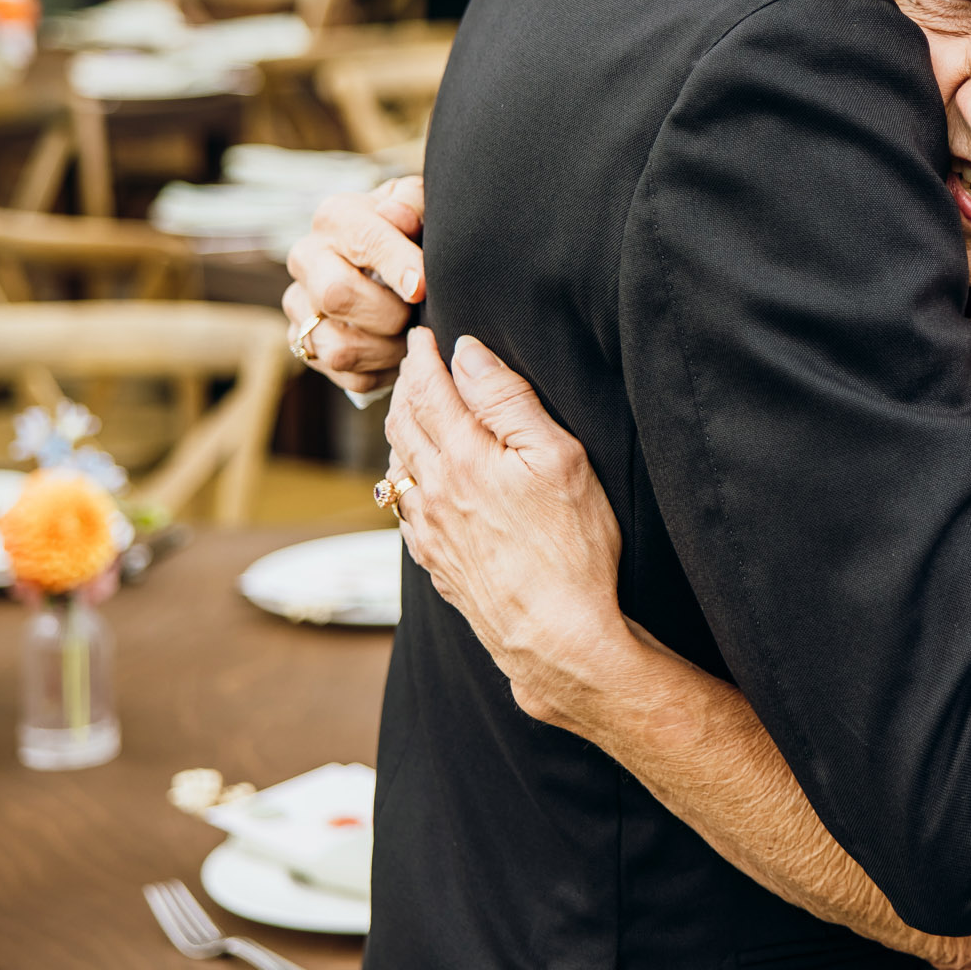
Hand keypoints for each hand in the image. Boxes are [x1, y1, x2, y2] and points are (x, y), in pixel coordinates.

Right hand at [284, 178, 427, 391]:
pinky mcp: (304, 344)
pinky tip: (398, 353)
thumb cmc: (410, 230)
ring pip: (337, 346)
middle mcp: (307, 258)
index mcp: (337, 218)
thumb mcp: (418, 205)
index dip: (397, 266)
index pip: (363, 241)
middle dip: (388, 313)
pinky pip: (346, 374)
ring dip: (386, 350)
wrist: (388, 261)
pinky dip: (381, 371)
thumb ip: (414, 202)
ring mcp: (299, 305)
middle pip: (335, 296)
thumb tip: (398, 216)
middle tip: (416, 315)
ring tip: (410, 337)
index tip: (422, 288)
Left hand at [383, 329, 624, 726]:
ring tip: (407, 410)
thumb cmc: (572, 546)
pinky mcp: (435, 562)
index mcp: (462, 457)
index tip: (422, 335)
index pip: (430, 391)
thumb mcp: (558, 458)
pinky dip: (403, 479)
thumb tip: (467, 354)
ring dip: (399, 429)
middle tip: (411, 362)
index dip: (424, 358)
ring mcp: (429, 530)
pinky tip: (414, 480)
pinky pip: (403, 509)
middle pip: (404, 424)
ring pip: (398, 466)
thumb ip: (509, 401)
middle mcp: (433, 491)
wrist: (554, 634)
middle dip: (406, 386)